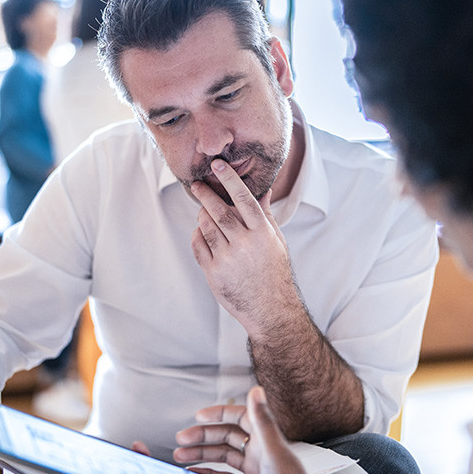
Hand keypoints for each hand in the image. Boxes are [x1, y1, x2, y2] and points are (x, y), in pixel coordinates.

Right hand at [174, 386, 307, 473]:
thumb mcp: (274, 451)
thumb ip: (263, 421)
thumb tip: (257, 390)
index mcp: (266, 440)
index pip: (239, 418)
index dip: (219, 414)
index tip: (199, 415)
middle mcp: (259, 453)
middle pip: (226, 438)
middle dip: (202, 437)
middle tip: (182, 438)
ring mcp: (254, 471)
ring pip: (222, 458)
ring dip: (201, 455)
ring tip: (180, 456)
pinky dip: (208, 473)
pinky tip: (195, 472)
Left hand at [190, 159, 298, 333]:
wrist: (270, 308)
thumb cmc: (274, 271)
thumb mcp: (276, 241)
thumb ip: (265, 215)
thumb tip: (264, 190)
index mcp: (262, 233)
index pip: (243, 198)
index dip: (229, 179)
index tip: (218, 165)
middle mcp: (244, 244)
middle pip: (219, 211)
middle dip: (206, 194)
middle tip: (197, 184)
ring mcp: (228, 259)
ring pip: (206, 227)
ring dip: (201, 215)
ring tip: (203, 211)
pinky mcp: (214, 272)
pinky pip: (198, 246)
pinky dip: (197, 235)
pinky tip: (201, 232)